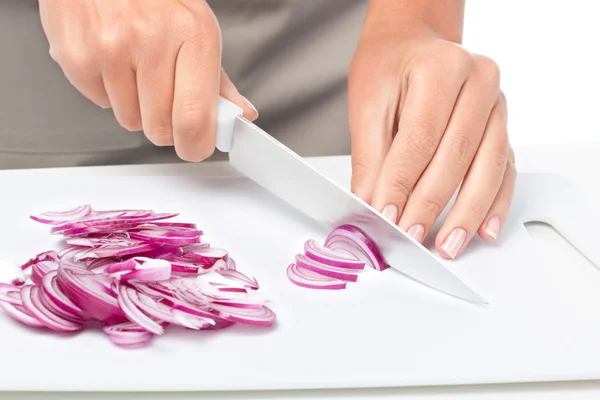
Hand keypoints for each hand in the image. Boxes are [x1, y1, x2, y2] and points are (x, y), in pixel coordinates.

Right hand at [38, 0, 257, 160]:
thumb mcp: (197, 26)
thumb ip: (217, 79)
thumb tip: (238, 114)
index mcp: (192, 35)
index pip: (194, 119)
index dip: (196, 145)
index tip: (196, 146)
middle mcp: (150, 41)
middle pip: (160, 129)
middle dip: (166, 125)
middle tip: (166, 98)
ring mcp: (109, 49)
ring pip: (130, 120)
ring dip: (136, 107)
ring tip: (136, 68)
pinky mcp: (76, 56)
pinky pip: (100, 103)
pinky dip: (108, 91)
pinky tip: (113, 60)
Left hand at [348, 16, 515, 258]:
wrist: (412, 46)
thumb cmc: (389, 68)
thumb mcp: (368, 105)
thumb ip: (372, 159)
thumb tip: (371, 207)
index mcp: (442, 67)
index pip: (421, 137)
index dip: (401, 182)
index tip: (385, 215)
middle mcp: (479, 82)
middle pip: (457, 155)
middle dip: (430, 204)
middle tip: (411, 236)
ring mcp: (498, 106)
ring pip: (489, 167)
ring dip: (467, 212)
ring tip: (449, 245)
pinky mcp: (502, 128)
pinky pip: (506, 170)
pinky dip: (495, 203)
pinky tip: (483, 229)